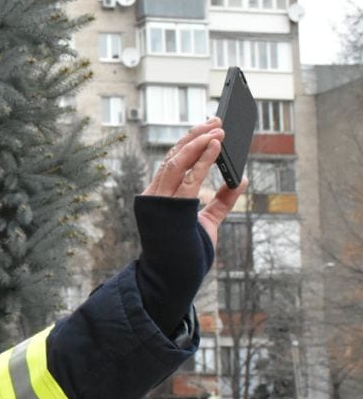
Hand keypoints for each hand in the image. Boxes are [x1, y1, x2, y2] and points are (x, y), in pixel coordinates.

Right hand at [143, 117, 246, 249]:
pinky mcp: (167, 206)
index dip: (191, 142)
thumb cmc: (187, 253)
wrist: (174, 277)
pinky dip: (202, 159)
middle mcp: (156, 194)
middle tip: (217, 120)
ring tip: (218, 129)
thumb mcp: (209, 221)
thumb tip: (241, 178)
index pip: (174, 161)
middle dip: (196, 136)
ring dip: (199, 142)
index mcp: (161, 196)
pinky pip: (186, 176)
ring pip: (177, 161)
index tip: (209, 128)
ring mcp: (159, 200)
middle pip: (174, 156)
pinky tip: (215, 146)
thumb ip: (223, 200)